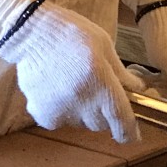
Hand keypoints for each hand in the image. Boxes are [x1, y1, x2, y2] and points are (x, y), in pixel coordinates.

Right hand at [0, 1, 139, 142]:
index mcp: (100, 81)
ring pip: (80, 123)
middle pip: (101, 124)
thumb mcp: (103, 44)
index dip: (129, 132)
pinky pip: (60, 121)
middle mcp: (82, 100)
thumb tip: (138, 90)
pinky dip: (61, 112)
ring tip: (72, 86)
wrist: (29, 30)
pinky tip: (56, 92)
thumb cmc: (70, 32)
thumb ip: (120, 72)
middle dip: (103, 113)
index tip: (132, 135)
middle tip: (95, 93)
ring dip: (81, 112)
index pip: (121, 119)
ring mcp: (60, 108)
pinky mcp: (41, 112)